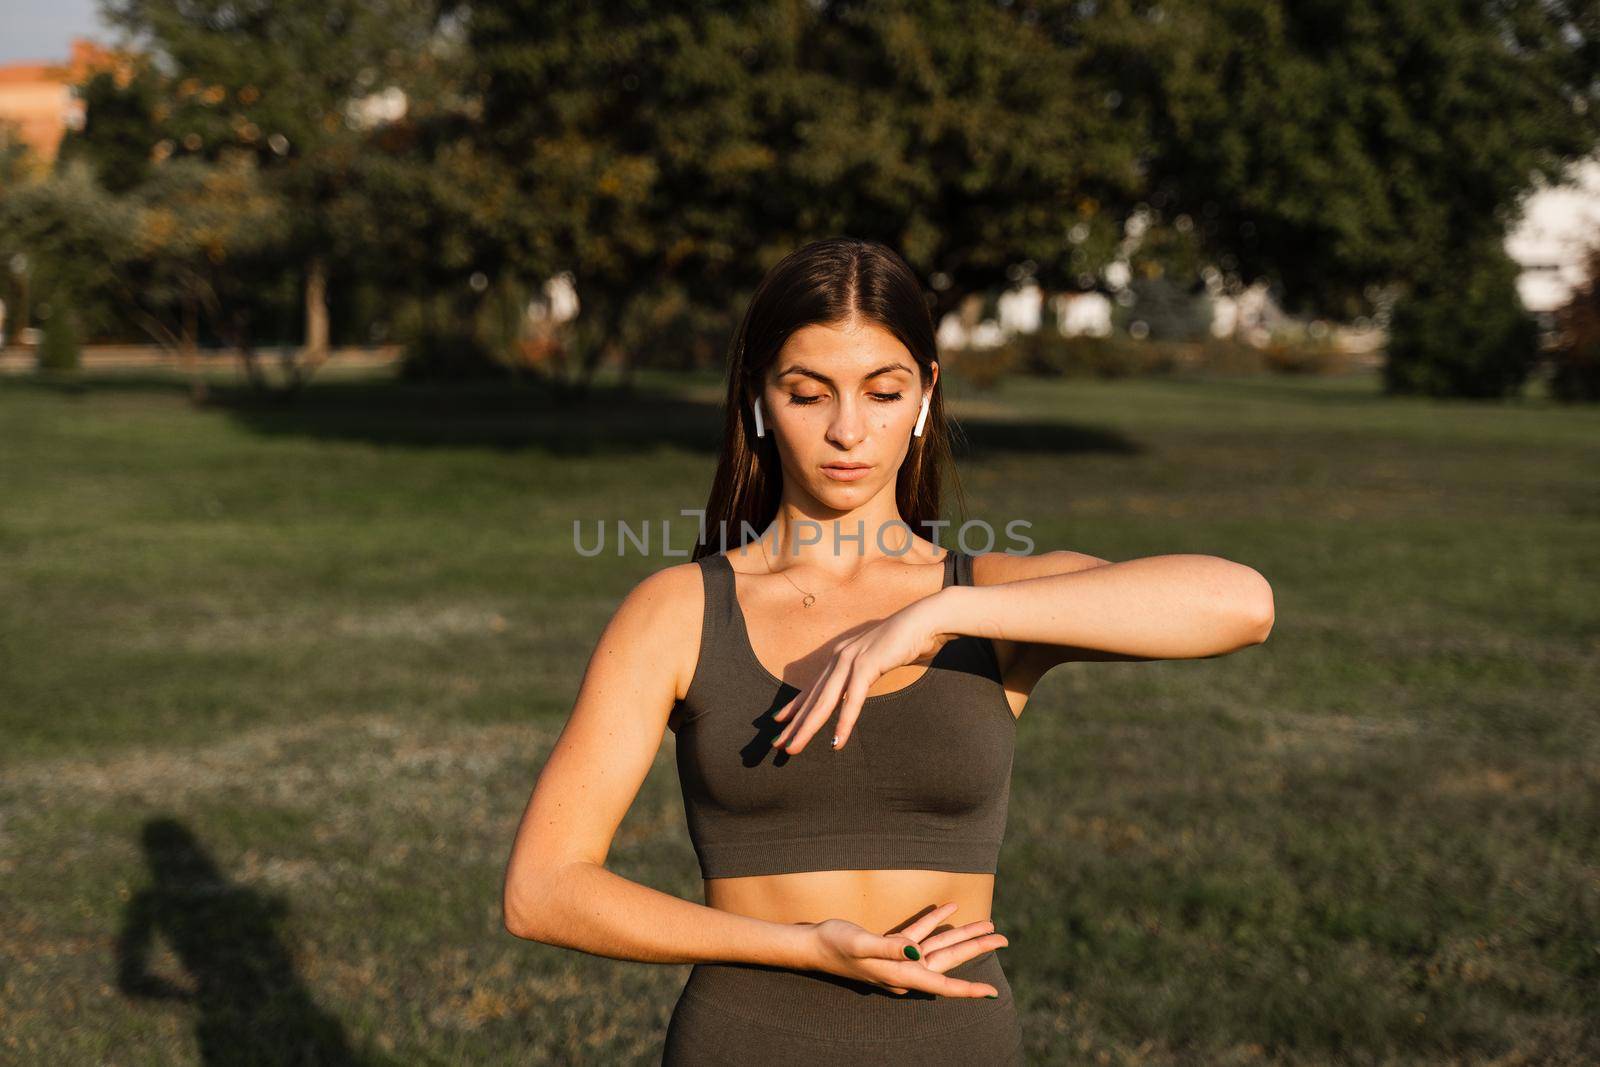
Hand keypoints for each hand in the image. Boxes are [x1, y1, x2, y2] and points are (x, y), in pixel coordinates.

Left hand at [768, 593, 948, 754]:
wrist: (926, 620)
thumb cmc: (906, 641)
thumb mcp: (878, 659)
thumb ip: (865, 673)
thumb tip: (859, 687)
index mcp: (841, 657)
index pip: (814, 687)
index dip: (795, 705)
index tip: (780, 720)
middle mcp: (840, 658)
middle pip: (813, 698)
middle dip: (795, 724)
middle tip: (778, 745)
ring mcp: (852, 661)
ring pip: (825, 702)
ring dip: (808, 727)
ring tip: (794, 747)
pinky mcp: (868, 665)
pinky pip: (853, 700)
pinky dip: (843, 723)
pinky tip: (836, 742)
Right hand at [799, 901, 1008, 996]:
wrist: (813, 944)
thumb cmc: (835, 945)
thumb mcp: (862, 944)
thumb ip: (891, 949)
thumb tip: (917, 953)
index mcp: (901, 974)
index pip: (942, 983)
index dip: (967, 989)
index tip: (991, 992)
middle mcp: (905, 970)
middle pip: (948, 961)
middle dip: (976, 949)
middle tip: (1003, 939)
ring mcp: (899, 958)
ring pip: (939, 946)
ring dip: (961, 934)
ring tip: (987, 924)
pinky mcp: (891, 946)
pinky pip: (919, 933)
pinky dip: (934, 921)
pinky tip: (949, 907)